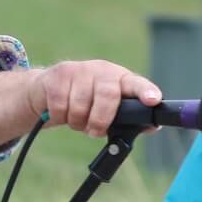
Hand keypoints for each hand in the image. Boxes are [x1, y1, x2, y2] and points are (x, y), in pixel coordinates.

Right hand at [27, 60, 161, 136]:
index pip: (137, 84)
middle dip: (101, 120)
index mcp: (120, 79)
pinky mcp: (58, 74)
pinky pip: (60, 105)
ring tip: (78, 121)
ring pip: (81, 104)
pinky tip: (62, 113)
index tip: (153, 100)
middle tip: (95, 131)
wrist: (48, 88)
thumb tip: (152, 127)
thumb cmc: (87, 102)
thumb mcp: (110, 109)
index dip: (145, 92)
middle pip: (108, 96)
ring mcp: (80, 69)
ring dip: (78, 122)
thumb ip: (130, 118)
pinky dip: (60, 117)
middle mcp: (102, 70)